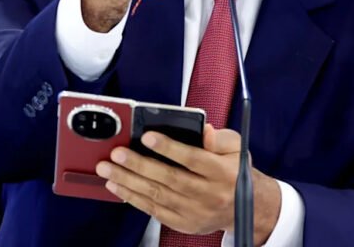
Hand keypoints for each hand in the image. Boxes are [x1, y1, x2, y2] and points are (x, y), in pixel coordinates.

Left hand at [95, 125, 281, 243]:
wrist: (245, 208)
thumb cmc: (234, 171)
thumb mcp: (236, 148)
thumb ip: (220, 138)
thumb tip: (204, 131)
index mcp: (222, 172)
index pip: (193, 159)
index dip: (170, 148)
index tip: (148, 136)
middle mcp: (208, 194)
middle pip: (170, 179)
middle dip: (139, 165)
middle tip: (117, 153)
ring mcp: (194, 212)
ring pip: (157, 196)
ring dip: (128, 182)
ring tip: (108, 169)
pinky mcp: (183, 223)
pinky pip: (154, 211)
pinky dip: (133, 198)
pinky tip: (117, 187)